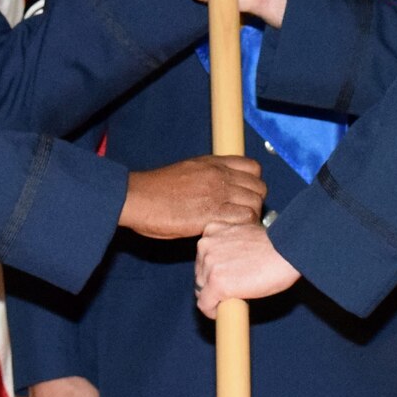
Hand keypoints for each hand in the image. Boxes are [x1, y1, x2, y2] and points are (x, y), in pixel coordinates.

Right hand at [120, 155, 265, 238]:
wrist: (137, 198)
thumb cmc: (156, 189)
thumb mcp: (188, 171)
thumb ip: (209, 177)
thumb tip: (222, 189)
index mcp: (213, 163)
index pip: (253, 167)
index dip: (254, 183)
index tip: (245, 195)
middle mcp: (219, 176)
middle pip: (259, 187)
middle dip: (256, 202)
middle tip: (243, 215)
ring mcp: (217, 194)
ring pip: (255, 204)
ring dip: (250, 218)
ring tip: (237, 227)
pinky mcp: (212, 214)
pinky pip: (243, 219)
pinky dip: (242, 228)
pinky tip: (230, 233)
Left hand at [194, 223, 301, 317]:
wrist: (289, 251)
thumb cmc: (276, 245)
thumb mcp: (245, 235)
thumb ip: (231, 245)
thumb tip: (229, 265)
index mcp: (212, 230)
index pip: (203, 257)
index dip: (213, 271)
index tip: (225, 278)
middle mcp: (206, 246)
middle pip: (200, 275)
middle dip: (213, 284)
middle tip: (234, 290)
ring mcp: (210, 265)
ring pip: (201, 291)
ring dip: (215, 297)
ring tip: (235, 298)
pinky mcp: (216, 284)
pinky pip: (205, 305)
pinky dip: (213, 312)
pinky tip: (224, 312)